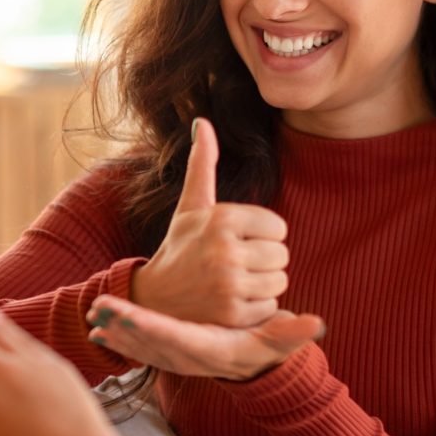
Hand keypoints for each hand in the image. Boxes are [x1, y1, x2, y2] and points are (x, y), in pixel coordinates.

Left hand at [87, 293, 324, 380]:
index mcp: (211, 349)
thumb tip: (314, 323)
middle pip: (151, 343)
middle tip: (99, 309)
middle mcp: (188, 357)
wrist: (251, 370)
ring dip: (115, 333)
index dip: (153, 329)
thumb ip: (293, 331)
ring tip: (93, 314)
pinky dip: (117, 341)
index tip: (130, 317)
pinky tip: (95, 328)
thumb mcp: (279, 340)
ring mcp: (174, 359)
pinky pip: (137, 350)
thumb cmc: (264, 349)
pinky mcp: (166, 355)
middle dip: (124, 328)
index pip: (179, 338)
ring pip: (139, 347)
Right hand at [129, 118, 289, 327]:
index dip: (262, 237)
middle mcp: (224, 249)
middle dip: (264, 263)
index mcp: (221, 218)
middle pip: (282, 255)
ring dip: (262, 286)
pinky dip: (256, 308)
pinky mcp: (232, 313)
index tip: (236, 243)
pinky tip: (230, 303)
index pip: (277, 227)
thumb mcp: (190, 207)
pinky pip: (270, 307)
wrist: (153, 300)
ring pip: (279, 281)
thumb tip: (203, 121)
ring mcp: (228, 283)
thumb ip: (202, 164)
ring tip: (232, 283)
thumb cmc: (179, 247)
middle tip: (233, 266)